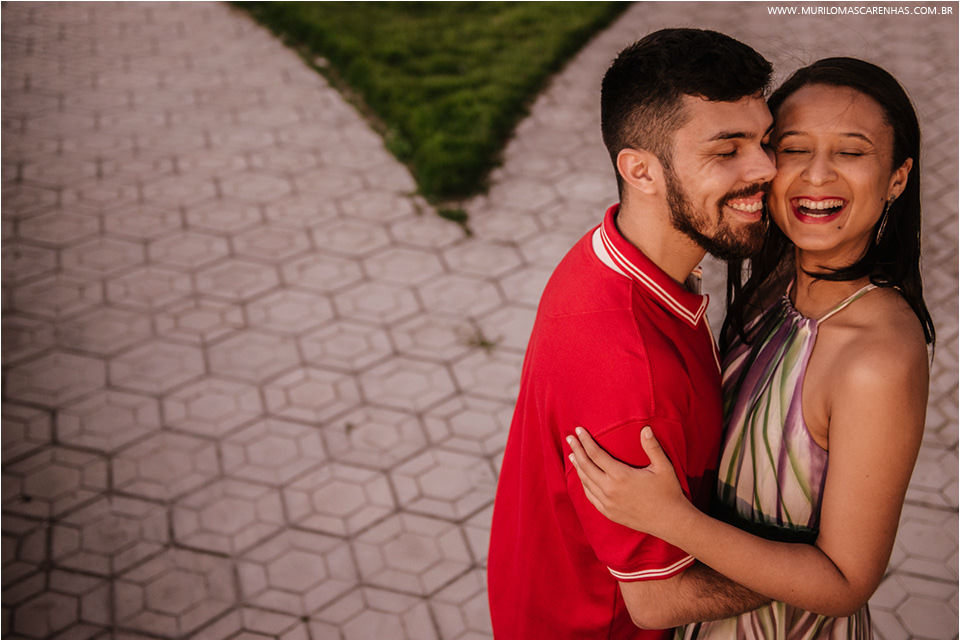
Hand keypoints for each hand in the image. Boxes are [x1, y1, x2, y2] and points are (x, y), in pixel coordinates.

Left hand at [566, 426, 691, 539]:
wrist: (670, 522)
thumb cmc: (668, 492)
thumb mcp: (663, 467)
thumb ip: (652, 447)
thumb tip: (645, 428)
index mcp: (620, 475)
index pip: (595, 454)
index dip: (585, 441)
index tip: (578, 431)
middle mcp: (610, 489)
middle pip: (586, 466)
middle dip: (577, 450)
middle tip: (569, 438)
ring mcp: (607, 503)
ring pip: (586, 482)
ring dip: (578, 467)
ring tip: (572, 455)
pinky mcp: (609, 513)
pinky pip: (590, 496)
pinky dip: (584, 484)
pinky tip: (583, 478)